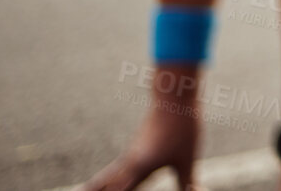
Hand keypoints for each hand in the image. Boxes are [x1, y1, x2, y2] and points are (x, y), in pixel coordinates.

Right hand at [78, 79, 200, 190]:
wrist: (173, 98)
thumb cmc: (182, 128)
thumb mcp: (187, 158)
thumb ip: (187, 182)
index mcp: (139, 168)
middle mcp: (129, 163)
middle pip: (105, 185)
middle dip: (93, 189)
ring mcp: (130, 156)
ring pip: (106, 176)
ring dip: (95, 186)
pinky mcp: (135, 150)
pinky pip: (115, 169)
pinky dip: (105, 179)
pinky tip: (107, 182)